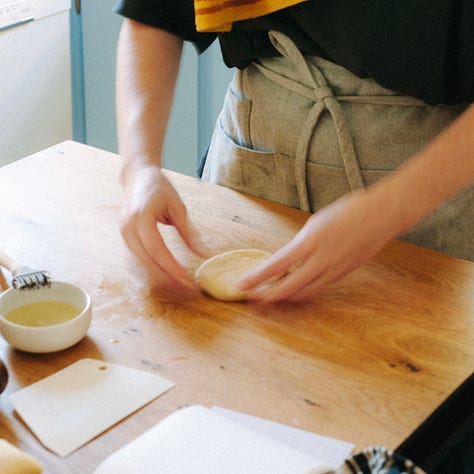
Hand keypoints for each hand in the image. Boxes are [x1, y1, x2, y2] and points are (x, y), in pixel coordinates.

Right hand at [120, 163, 206, 290]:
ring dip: (158, 280)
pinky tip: (164, 281)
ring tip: (178, 289)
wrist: (137, 178)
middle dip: (166, 279)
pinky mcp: (124, 240)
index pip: (155, 249)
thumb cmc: (159, 188)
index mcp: (141, 217)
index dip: (170, 266)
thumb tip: (204, 254)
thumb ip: (189, 232)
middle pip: (146, 261)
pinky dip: (149, 273)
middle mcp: (127, 228)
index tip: (186, 279)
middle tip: (186, 289)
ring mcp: (123, 235)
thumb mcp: (178, 206)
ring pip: (139, 266)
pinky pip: (135, 263)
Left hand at [237, 189, 399, 301]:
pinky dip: (302, 294)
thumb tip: (287, 260)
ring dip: (284, 299)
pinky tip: (293, 294)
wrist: (383, 214)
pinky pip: (318, 289)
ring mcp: (334, 270)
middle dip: (267, 297)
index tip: (241, 286)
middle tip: (251, 302)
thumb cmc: (349, 211)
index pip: (276, 266)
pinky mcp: (344, 274)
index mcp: (310, 241)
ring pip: (304, 293)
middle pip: (288, 288)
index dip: (256, 279)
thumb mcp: (316, 223)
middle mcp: (321, 260)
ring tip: (268, 301)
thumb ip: (301, 244)